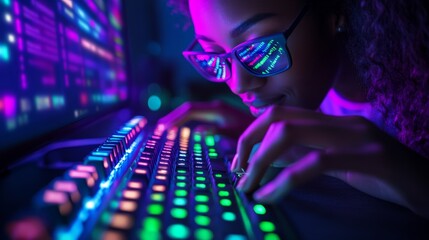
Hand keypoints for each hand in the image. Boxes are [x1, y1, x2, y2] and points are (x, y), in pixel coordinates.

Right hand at [158, 100, 253, 137]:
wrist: (270, 129)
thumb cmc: (255, 134)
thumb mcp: (237, 135)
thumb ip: (217, 132)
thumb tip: (196, 131)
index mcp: (218, 109)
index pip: (190, 110)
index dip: (176, 118)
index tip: (164, 128)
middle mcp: (216, 107)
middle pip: (188, 109)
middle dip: (174, 117)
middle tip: (159, 128)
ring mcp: (217, 110)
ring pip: (192, 111)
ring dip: (179, 119)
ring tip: (166, 128)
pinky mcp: (220, 115)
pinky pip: (198, 116)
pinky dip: (187, 121)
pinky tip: (183, 129)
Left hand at [231, 105, 428, 217]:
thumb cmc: (382, 176)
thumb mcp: (338, 163)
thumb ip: (306, 154)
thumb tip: (268, 158)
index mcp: (333, 121)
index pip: (280, 113)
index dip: (252, 133)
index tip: (240, 161)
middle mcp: (342, 122)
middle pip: (278, 118)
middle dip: (249, 145)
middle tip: (239, 175)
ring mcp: (358, 137)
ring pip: (290, 134)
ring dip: (260, 163)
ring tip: (249, 188)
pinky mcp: (371, 158)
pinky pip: (315, 163)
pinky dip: (284, 181)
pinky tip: (270, 196)